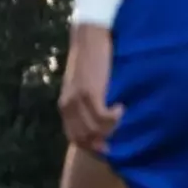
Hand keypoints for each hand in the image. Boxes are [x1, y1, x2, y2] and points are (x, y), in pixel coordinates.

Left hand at [59, 25, 121, 153]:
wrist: (90, 39)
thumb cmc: (93, 62)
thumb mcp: (85, 86)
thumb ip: (88, 103)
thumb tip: (102, 122)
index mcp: (65, 106)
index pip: (74, 137)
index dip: (91, 147)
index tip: (108, 148)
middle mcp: (68, 106)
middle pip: (84, 138)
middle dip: (102, 142)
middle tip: (119, 136)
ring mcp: (77, 100)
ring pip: (94, 130)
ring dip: (111, 128)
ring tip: (121, 115)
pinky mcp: (89, 92)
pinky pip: (102, 117)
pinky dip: (114, 117)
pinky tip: (122, 107)